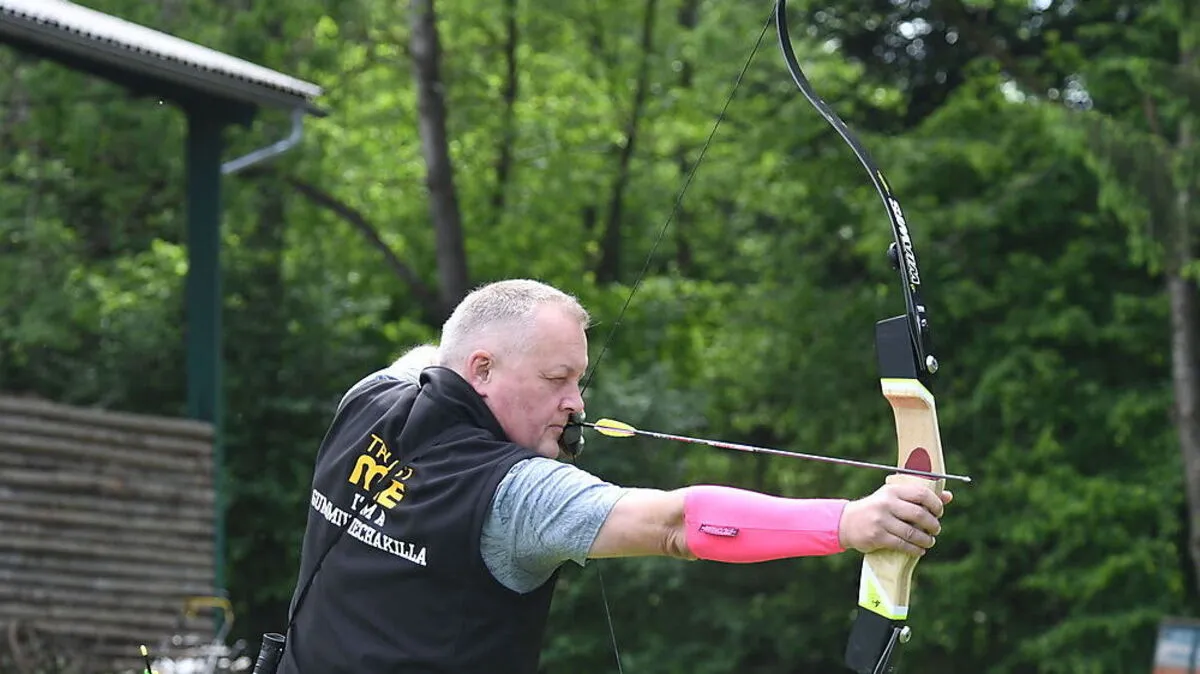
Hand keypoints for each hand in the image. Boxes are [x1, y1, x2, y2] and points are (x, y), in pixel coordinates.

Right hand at [838, 482, 953, 556]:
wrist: (846, 522)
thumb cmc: (876, 508)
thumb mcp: (893, 497)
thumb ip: (919, 497)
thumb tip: (948, 496)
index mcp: (893, 490)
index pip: (921, 494)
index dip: (935, 504)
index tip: (939, 512)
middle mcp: (886, 503)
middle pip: (920, 515)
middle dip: (933, 525)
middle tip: (936, 529)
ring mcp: (881, 520)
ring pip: (913, 533)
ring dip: (926, 540)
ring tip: (929, 541)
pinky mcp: (877, 536)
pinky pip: (903, 544)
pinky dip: (915, 549)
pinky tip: (919, 550)